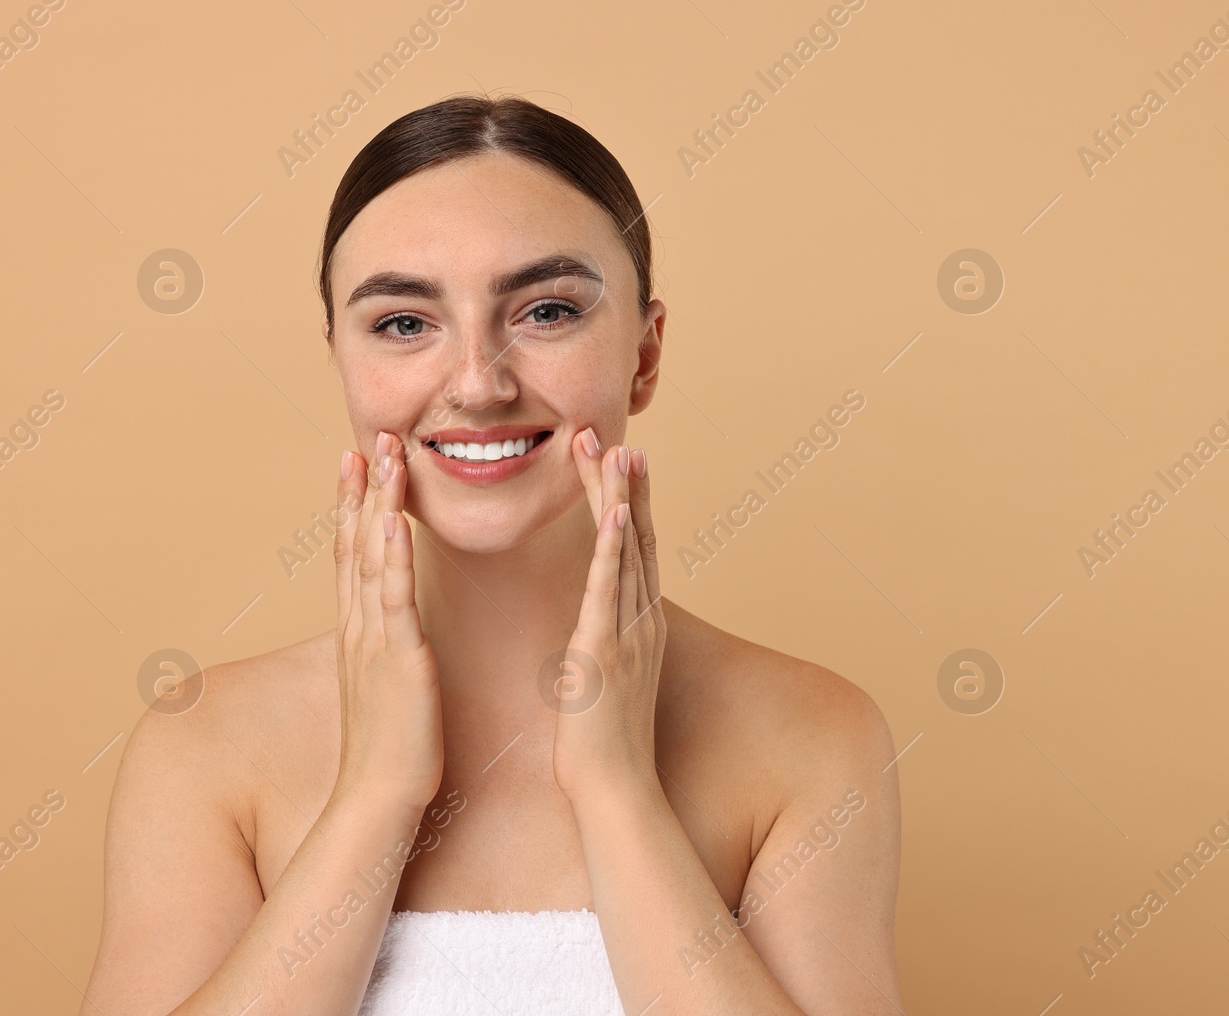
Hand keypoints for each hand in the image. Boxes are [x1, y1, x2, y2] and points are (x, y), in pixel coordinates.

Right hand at [330, 431, 444, 819]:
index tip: (357, 461)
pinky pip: (393, 597)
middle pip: (356, 543)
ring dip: (376, 503)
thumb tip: (397, 629)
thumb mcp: (391, 684)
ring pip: (371, 557)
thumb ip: (391, 649)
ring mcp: (373, 639)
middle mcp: (360, 626)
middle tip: (367, 437)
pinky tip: (392, 519)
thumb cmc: (396, 747)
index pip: (354, 555)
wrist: (381, 798)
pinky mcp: (396, 658)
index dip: (354, 506)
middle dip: (362, 489)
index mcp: (362, 631)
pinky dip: (390, 555)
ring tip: (381, 455)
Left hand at [552, 428, 666, 802]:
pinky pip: (609, 591)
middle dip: (623, 486)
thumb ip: (599, 647)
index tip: (617, 460)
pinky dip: (612, 549)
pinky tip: (614, 514)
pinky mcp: (606, 651)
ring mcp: (628, 634)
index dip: (626, 502)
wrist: (614, 793)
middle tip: (612, 436)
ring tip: (615, 452)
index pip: (631, 550)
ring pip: (625, 553)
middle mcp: (640, 621)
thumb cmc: (600, 746)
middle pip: (634, 538)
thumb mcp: (601, 681)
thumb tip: (588, 629)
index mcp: (636, 626)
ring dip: (621, 500)